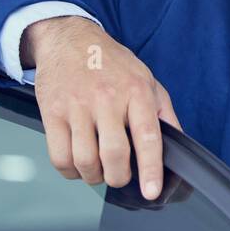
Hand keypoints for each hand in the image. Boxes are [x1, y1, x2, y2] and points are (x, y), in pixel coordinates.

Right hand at [24, 16, 180, 199]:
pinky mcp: (52, 112)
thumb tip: (178, 148)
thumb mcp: (148, 81)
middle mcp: (107, 98)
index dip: (150, 170)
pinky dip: (69, 171)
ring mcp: (77, 106)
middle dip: (118, 177)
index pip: (147, 138)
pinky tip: (77, 163)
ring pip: (84, 160)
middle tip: (119, 176)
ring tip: (98, 170)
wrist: (69, 39)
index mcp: (137, 92)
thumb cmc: (112, 63)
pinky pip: (59, 156)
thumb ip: (165, 115)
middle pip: (113, 155)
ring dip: (93, 176)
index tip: (151, 191)